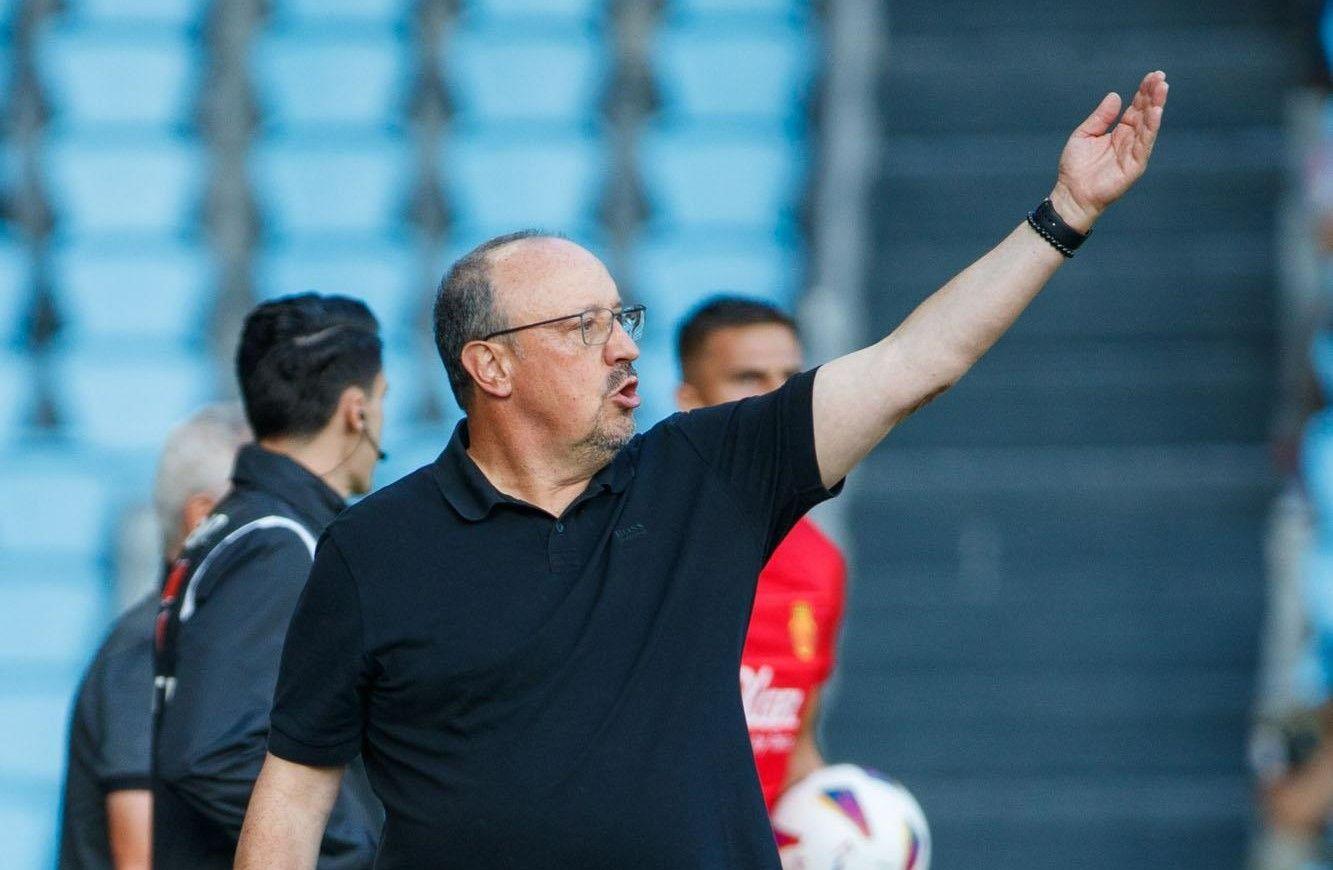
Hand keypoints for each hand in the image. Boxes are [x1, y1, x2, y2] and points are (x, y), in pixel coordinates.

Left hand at [1049, 70, 1168, 232]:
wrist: (1071, 194)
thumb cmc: (1076, 167)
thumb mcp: (1085, 135)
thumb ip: (1101, 117)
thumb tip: (1115, 96)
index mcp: (1120, 132)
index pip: (1136, 108)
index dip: (1144, 92)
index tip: (1152, 76)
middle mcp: (1130, 140)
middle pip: (1145, 113)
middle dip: (1154, 95)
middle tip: (1161, 77)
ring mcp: (1134, 152)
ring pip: (1149, 126)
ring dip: (1157, 107)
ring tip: (1162, 89)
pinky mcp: (1135, 165)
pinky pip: (1145, 144)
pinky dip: (1151, 127)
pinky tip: (1156, 112)